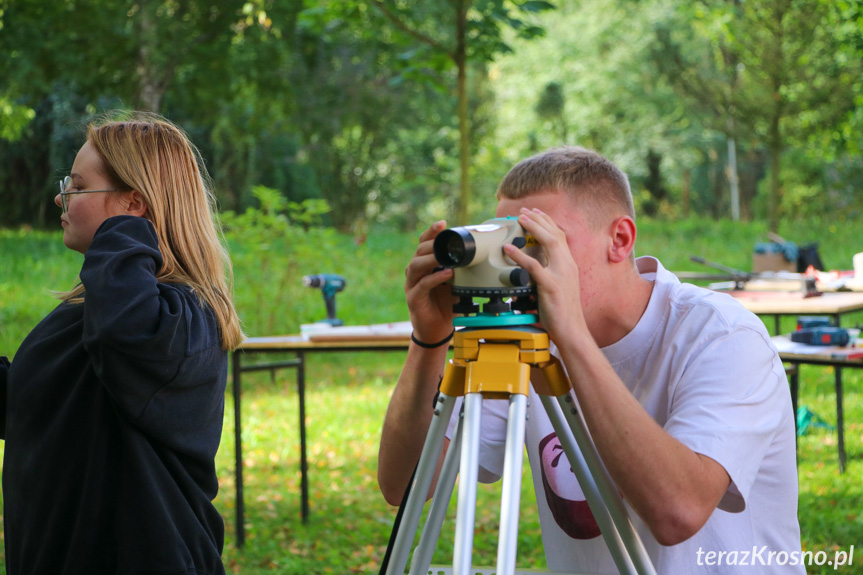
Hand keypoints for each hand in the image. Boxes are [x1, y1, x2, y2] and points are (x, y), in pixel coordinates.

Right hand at [405, 221, 456, 343]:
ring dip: (431, 258)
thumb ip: (461, 269)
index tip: (443, 223)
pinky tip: (447, 274)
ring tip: (444, 255)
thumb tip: (479, 255)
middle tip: (444, 237)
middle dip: (431, 242)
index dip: (431, 232)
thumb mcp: (456, 283)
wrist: (437, 330)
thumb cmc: (446, 305)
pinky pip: (422, 285)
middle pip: (419, 251)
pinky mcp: (413, 299)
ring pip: (415, 266)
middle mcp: (415, 273)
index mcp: (425, 265)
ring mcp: (412, 285)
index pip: (424, 244)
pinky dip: (435, 278)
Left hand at [503, 208, 587, 341]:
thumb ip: (548, 274)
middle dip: (540, 219)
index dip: (548, 222)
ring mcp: (561, 275)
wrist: (572, 331)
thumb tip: (531, 268)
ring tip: (520, 219)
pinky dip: (519, 255)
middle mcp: (568, 266)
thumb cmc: (562, 313)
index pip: (560, 237)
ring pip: (550, 243)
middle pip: (555, 234)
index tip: (536, 213)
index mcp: (569, 266)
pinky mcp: (551, 286)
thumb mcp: (558, 287)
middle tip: (525, 211)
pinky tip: (508, 249)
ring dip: (534, 228)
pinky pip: (534, 266)